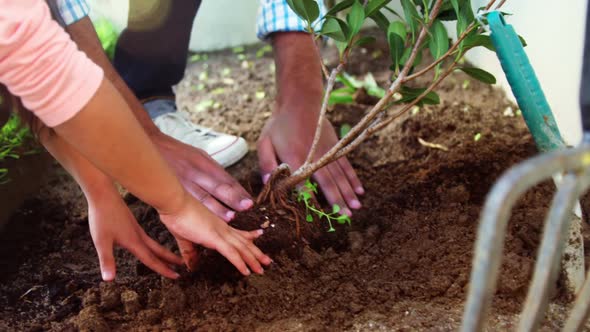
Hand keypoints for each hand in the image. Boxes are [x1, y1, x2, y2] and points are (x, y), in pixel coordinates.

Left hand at [87, 184, 182, 280]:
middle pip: (158, 251)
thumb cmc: (101, 217)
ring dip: (164, 252)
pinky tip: (149, 244)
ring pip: (154, 243)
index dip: (163, 270)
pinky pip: (147, 238)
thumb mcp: (101, 241)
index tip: (176, 277)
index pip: (151, 260)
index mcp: (134, 242)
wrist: (104, 194)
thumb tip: (109, 280)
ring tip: (172, 257)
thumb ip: (107, 261)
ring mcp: (136, 229)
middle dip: (170, 260)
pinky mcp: (132, 224)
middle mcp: (138, 236)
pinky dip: (153, 244)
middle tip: (182, 267)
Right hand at [151, 132, 252, 220]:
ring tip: (229, 218)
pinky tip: (204, 223)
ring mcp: (183, 181)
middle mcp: (195, 171)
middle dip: (232, 197)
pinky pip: (186, 202)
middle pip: (216, 186)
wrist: (151, 145)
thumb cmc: (179, 153)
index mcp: (204, 162)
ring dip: (216, 209)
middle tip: (246, 207)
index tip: (250, 202)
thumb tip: (232, 188)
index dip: (238, 191)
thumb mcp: (199, 156)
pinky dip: (197, 213)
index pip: (225, 178)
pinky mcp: (171, 188)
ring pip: (202, 197)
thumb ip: (214, 171)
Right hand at [159, 193, 271, 275]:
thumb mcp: (185, 237)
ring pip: (242, 248)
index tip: (260, 235)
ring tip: (262, 269)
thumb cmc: (177, 215)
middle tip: (268, 261)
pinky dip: (240, 262)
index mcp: (217, 226)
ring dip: (253, 260)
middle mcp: (222, 228)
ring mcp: (220, 232)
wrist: (174, 202)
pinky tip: (246, 271)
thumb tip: (191, 265)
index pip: (237, 232)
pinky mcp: (215, 237)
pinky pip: (232, 253)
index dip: (250, 235)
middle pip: (244, 242)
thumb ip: (190, 252)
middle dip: (256, 252)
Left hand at [264, 32, 363, 214]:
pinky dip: (353, 178)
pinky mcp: (335, 145)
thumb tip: (267, 183)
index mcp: (295, 158)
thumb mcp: (265, 142)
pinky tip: (360, 190)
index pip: (303, 183)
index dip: (311, 199)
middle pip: (328, 182)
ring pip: (340, 175)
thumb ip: (266, 163)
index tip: (319, 215)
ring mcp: (327, 150)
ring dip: (349, 192)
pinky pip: (346, 165)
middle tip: (345, 217)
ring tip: (356, 208)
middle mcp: (314, 156)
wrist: (299, 100)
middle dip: (337, 201)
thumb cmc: (279, 123)